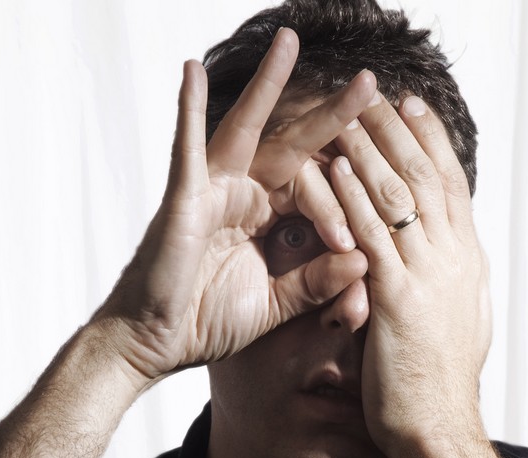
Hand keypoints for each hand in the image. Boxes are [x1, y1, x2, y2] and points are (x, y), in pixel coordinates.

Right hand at [93, 29, 376, 385]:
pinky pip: (186, 149)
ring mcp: (212, 189)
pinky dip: (187, 111)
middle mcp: (244, 193)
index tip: (350, 246)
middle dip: (332, 114)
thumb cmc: (211, 320)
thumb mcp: (277, 302)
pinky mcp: (181, 198)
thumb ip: (316, 283)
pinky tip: (191, 71)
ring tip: (289, 42)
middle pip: (294, 144)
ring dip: (267, 85)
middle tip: (369, 81)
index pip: (317, 190)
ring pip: (245, 129)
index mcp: (269, 215)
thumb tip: (364, 261)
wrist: (157, 345)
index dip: (339, 210)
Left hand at [329, 93, 491, 457]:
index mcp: (467, 260)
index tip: (415, 108)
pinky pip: (371, 238)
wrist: (440, 426)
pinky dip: (353, 199)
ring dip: (374, 151)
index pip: (452, 186)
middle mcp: (454, 258)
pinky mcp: (398, 300)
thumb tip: (454, 250)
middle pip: (428, 178)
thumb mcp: (459, 316)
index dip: (433, 142)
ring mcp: (429, 276)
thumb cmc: (441, 377)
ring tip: (353, 113)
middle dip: (403, 132)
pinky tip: (336, 168)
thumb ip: (451, 276)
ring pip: (400, 198)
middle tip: (382, 93)